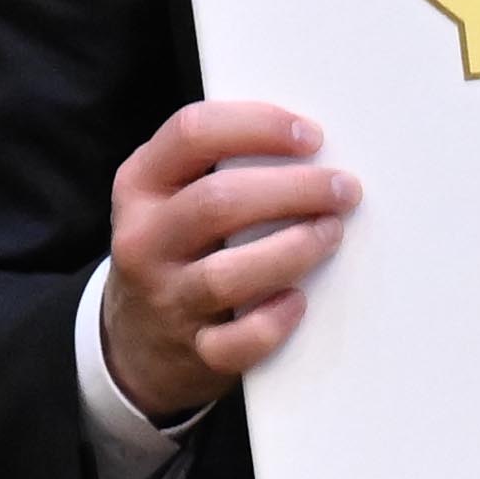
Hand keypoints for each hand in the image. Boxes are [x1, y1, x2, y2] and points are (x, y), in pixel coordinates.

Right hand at [93, 100, 358, 426]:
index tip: (311, 135)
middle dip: (293, 189)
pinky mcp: (194, 351)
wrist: (137, 341)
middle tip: (342, 188)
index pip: (192, 133)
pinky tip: (298, 301)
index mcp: (140, 186)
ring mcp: (167, 299)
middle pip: (218, 201)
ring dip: (292, 249)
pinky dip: (273, 323)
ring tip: (330, 233)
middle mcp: (145, 240)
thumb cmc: (176, 250)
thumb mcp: (168, 197)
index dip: (259, 126)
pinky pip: (236, 342)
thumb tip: (308, 143)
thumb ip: (214, 164)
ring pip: (226, 273)